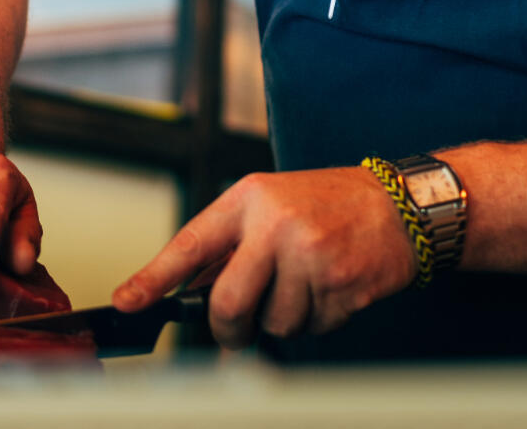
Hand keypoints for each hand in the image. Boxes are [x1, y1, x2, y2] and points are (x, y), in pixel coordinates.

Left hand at [112, 167, 416, 347]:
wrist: (398, 204)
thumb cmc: (331, 203)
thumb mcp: (273, 203)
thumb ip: (233, 244)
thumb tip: (192, 294)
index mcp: (251, 198)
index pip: (191, 243)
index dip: (154, 277)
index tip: (127, 300)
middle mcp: (276, 223)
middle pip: (228, 303)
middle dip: (231, 329)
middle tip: (240, 329)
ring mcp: (309, 255)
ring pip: (273, 324)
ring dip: (285, 319)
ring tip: (307, 281)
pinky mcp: (340, 285)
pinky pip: (310, 329)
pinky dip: (317, 320)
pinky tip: (331, 286)